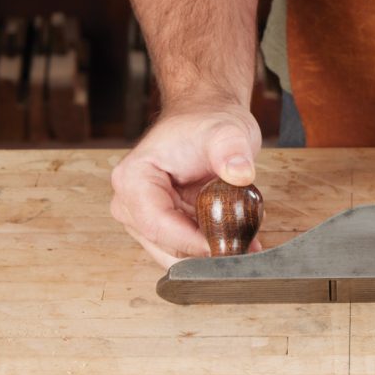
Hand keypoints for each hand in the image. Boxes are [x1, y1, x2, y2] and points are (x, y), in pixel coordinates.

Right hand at [110, 103, 261, 266]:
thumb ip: (231, 151)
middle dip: (204, 254)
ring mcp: (144, 217)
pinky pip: (186, 250)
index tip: (226, 245)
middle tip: (242, 249)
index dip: (192, 242)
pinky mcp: (163, 226)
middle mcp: (131, 202)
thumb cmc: (208, 122)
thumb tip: (240, 173)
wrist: (206, 118)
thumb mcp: (226, 132)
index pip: (157, 226)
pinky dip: (211, 250)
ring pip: (176, 255)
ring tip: (244, 242)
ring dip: (210, 256)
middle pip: (165, 247)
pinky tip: (237, 240)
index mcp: (134, 179)